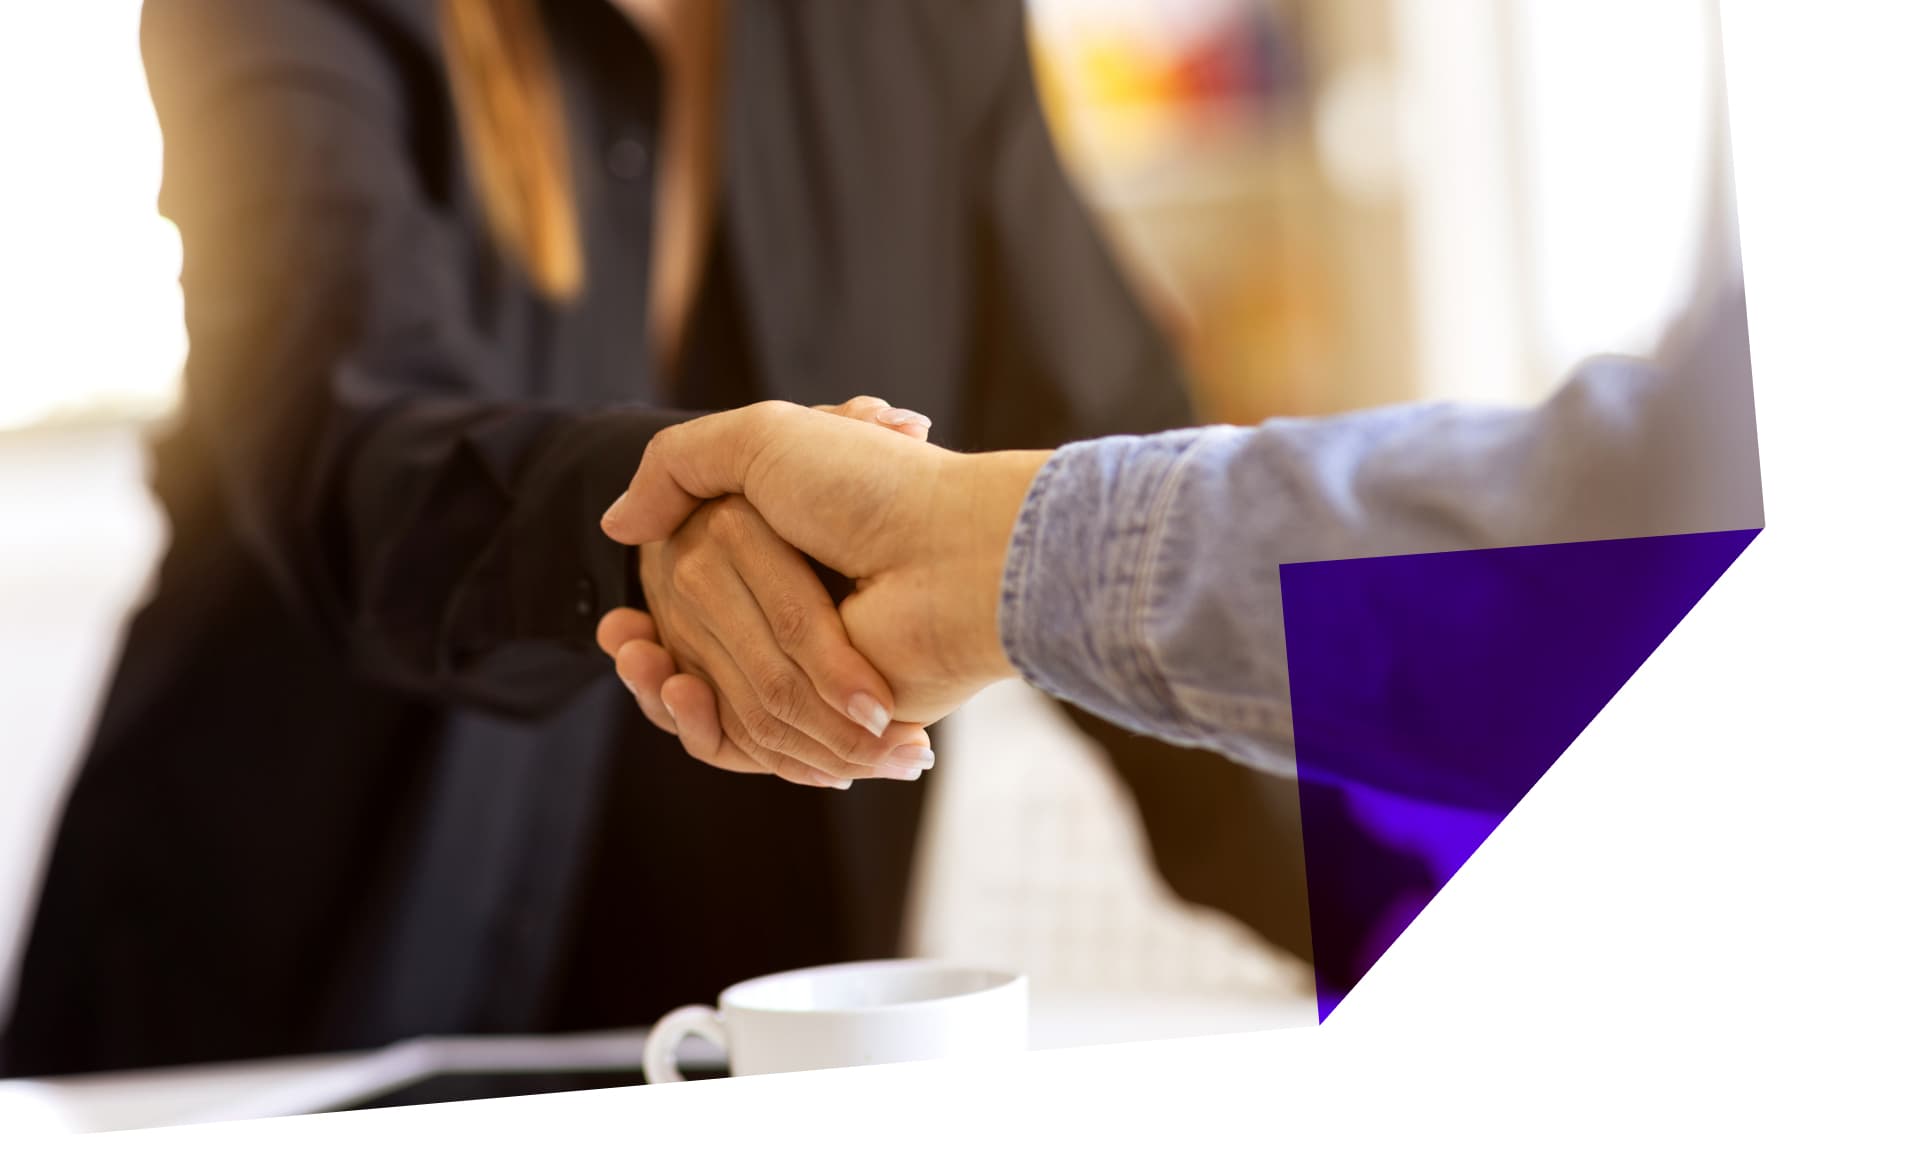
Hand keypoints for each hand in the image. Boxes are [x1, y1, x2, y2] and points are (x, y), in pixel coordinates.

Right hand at [601, 401, 1051, 742]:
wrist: (951, 555)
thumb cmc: (867, 488)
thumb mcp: (761, 439)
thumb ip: (678, 464)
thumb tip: (617, 523)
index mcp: (772, 550)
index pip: (682, 595)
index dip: (641, 612)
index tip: (619, 619)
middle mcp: (790, 610)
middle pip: (688, 651)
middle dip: (649, 651)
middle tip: (630, 640)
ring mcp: (809, 667)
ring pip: (706, 697)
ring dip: (662, 689)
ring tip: (648, 664)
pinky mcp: (827, 717)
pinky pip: (741, 741)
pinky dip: (702, 726)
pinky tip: (679, 692)